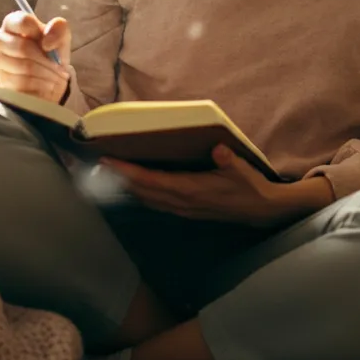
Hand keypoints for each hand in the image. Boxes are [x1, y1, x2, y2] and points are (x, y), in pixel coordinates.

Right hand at [0, 11, 71, 103]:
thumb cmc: (51, 50)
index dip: (39, 33)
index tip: (49, 43)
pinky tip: (48, 84)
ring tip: (56, 77)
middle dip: (45, 59)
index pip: (22, 22)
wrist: (49, 76)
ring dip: (46, 73)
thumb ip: (58, 29)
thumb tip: (46, 44)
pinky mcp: (1, 80)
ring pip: (24, 66)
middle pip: (22, 47)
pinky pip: (22, 83)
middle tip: (59, 67)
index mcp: (12, 23)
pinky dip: (41, 84)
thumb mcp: (61, 35)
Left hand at [102, 145, 334, 226]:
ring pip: (147, 200)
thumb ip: (228, 159)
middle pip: (142, 192)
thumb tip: (218, 148)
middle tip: (98, 164)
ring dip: (127, 188)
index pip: (152, 181)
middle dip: (119, 179)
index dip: (128, 172)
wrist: (261, 211)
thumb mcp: (241, 169)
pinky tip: (133, 187)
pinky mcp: (186, 211)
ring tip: (109, 174)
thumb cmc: (250, 186)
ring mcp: (183, 209)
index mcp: (191, 190)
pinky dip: (141, 194)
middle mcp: (182, 202)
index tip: (108, 162)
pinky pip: (156, 203)